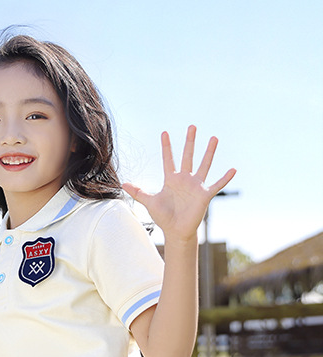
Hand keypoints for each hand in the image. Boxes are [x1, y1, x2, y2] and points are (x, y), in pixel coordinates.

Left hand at [122, 126, 235, 241]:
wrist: (176, 231)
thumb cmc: (163, 216)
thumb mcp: (149, 202)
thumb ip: (138, 192)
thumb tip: (122, 184)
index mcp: (171, 179)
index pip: (168, 159)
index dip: (166, 147)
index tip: (164, 132)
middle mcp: (185, 179)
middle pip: (187, 156)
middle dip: (189, 142)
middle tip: (192, 126)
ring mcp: (196, 186)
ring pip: (204, 165)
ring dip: (209, 152)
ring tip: (214, 138)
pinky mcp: (205, 195)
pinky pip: (217, 185)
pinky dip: (225, 178)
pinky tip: (233, 169)